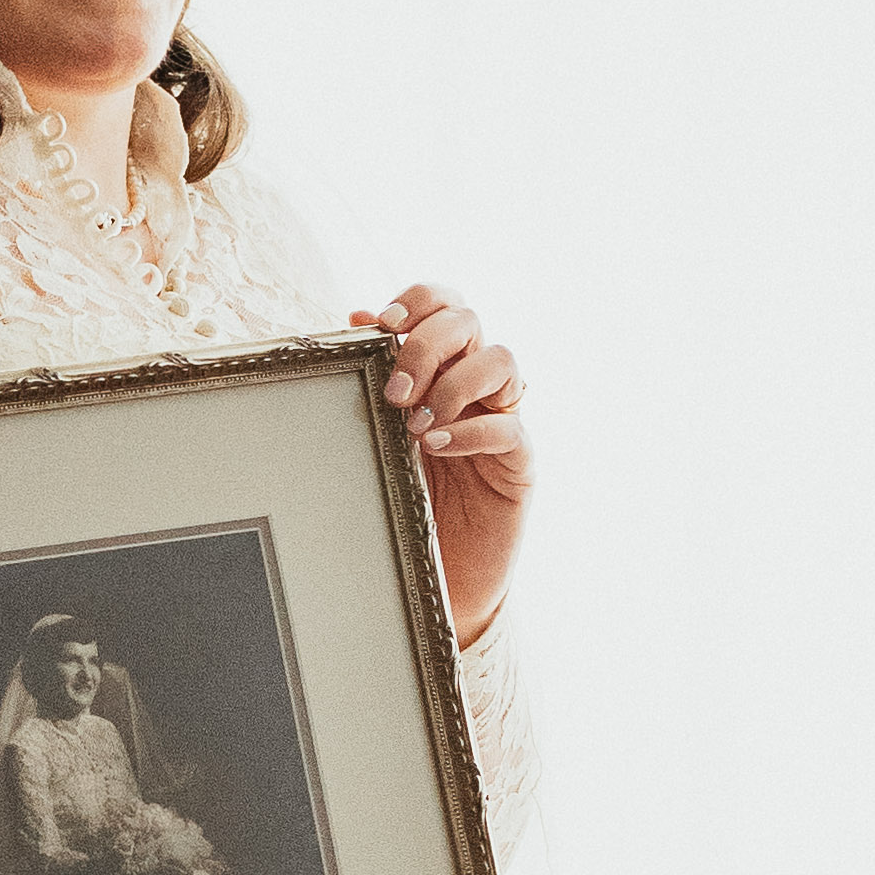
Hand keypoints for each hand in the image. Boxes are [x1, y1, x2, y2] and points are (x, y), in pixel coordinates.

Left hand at [356, 282, 530, 644]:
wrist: (437, 574)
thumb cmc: (405, 498)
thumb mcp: (380, 433)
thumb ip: (375, 378)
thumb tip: (355, 316)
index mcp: (442, 365)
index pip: (445, 304)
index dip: (420, 301)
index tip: (384, 324)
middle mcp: (475, 384)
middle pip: (469, 322)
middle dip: (427, 345)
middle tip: (395, 391)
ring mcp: (501, 419)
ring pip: (501, 361)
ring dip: (453, 383)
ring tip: (416, 424)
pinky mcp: (519, 462)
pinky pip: (506, 429)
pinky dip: (468, 431)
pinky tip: (434, 446)